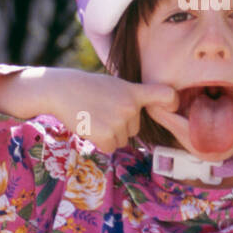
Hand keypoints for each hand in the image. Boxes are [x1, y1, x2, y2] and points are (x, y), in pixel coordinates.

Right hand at [52, 72, 179, 153]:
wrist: (60, 90)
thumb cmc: (85, 88)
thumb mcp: (113, 85)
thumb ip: (131, 96)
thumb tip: (139, 114)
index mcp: (134, 92)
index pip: (165, 95)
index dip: (172, 103)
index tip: (171, 106)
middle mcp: (130, 107)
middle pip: (134, 129)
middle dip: (119, 125)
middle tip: (100, 111)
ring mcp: (118, 121)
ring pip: (121, 140)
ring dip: (108, 135)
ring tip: (93, 118)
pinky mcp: (105, 134)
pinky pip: (110, 147)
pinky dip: (99, 142)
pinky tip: (89, 127)